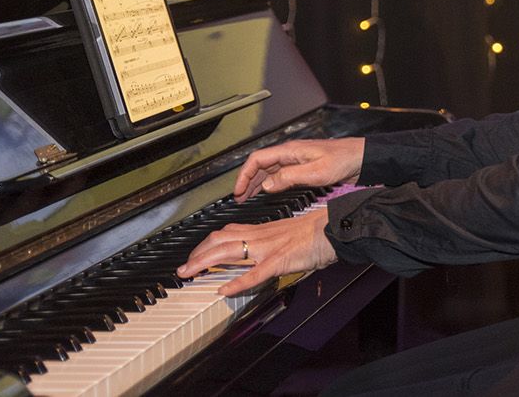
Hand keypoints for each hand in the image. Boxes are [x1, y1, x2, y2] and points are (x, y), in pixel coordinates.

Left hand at [175, 210, 336, 296]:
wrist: (335, 227)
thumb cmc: (318, 232)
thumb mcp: (288, 233)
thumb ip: (271, 241)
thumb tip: (260, 252)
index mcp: (263, 230)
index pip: (227, 233)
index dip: (207, 244)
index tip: (195, 254)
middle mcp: (261, 236)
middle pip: (219, 240)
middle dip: (197, 254)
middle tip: (183, 268)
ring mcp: (268, 248)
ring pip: (228, 251)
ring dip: (204, 263)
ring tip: (189, 274)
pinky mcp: (279, 260)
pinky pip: (254, 273)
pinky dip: (236, 283)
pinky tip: (224, 290)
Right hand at [233, 138, 364, 200]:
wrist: (361, 158)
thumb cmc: (343, 160)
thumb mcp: (315, 172)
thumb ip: (289, 178)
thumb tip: (267, 185)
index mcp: (290, 151)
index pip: (257, 159)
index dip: (244, 174)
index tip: (238, 190)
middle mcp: (290, 154)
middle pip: (260, 165)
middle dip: (247, 181)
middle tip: (238, 198)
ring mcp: (296, 160)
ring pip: (268, 170)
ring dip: (256, 183)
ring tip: (246, 198)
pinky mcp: (303, 167)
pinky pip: (279, 174)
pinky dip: (269, 183)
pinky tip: (267, 192)